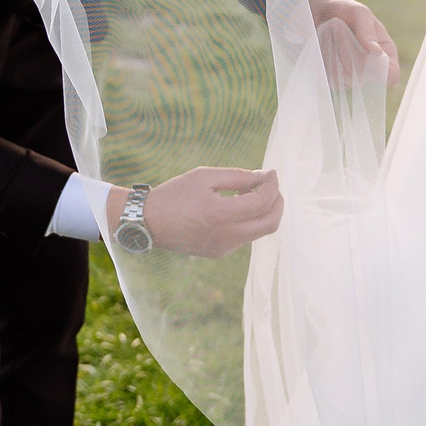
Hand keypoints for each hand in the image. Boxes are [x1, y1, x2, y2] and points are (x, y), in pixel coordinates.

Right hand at [109, 167, 283, 256]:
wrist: (147, 222)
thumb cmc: (174, 194)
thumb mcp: (205, 176)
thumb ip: (238, 177)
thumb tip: (263, 178)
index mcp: (220, 214)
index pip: (263, 203)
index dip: (272, 186)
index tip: (271, 173)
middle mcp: (225, 236)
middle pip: (270, 224)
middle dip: (278, 203)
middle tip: (272, 186)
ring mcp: (223, 248)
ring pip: (259, 231)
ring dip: (263, 211)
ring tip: (249, 192)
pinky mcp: (219, 252)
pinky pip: (244, 236)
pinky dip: (249, 220)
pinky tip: (236, 206)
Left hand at [310, 0, 400, 85]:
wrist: (320, 11)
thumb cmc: (345, 10)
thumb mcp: (359, 12)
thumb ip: (367, 29)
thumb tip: (377, 52)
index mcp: (385, 52)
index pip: (392, 74)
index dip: (383, 71)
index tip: (368, 55)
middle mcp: (370, 67)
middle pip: (364, 75)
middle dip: (350, 53)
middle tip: (340, 28)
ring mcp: (351, 75)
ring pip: (346, 77)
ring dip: (335, 53)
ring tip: (331, 34)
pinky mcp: (334, 77)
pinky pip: (331, 77)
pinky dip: (325, 59)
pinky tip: (323, 44)